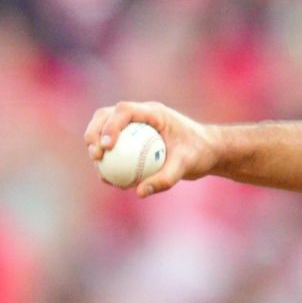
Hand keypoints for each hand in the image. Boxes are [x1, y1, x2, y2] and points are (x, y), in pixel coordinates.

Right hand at [84, 101, 219, 197]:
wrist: (208, 152)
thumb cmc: (200, 154)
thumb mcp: (187, 166)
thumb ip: (166, 178)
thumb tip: (140, 192)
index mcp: (155, 113)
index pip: (125, 110)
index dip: (110, 125)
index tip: (107, 147)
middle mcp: (141, 116)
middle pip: (106, 115)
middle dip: (94, 132)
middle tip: (96, 156)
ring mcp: (135, 125)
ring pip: (104, 128)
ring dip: (94, 144)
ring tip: (98, 166)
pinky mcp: (132, 138)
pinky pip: (113, 146)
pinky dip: (107, 158)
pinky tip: (107, 178)